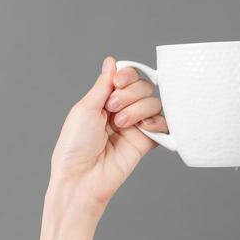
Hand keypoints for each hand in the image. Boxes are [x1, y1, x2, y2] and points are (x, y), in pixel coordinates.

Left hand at [48, 55, 167, 213]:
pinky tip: (143, 127)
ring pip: (154, 103)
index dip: (128, 75)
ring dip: (138, 108)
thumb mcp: (85, 108)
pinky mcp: (146, 142)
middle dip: (130, 94)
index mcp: (104, 100)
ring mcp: (135, 126)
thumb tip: (112, 62)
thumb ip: (103, 84)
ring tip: (121, 124)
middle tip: (112, 109)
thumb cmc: (75, 145)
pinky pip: (163, 124)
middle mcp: (121, 110)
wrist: (81, 177)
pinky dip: (157, 121)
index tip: (118, 82)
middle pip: (144, 87)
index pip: (128, 77)